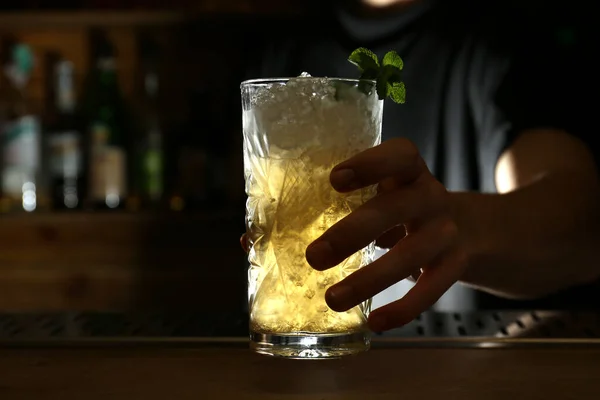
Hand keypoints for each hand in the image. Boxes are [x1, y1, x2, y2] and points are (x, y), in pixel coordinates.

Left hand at [305, 138, 466, 331]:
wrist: (469, 229)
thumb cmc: (406, 208)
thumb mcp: (388, 193)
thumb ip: (346, 204)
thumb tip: (268, 236)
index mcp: (410, 172)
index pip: (399, 156)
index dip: (370, 164)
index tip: (335, 180)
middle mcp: (431, 197)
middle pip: (394, 210)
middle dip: (352, 233)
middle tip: (314, 256)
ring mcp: (446, 232)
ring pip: (410, 255)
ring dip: (370, 279)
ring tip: (332, 299)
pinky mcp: (455, 265)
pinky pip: (431, 290)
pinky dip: (404, 309)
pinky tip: (375, 322)